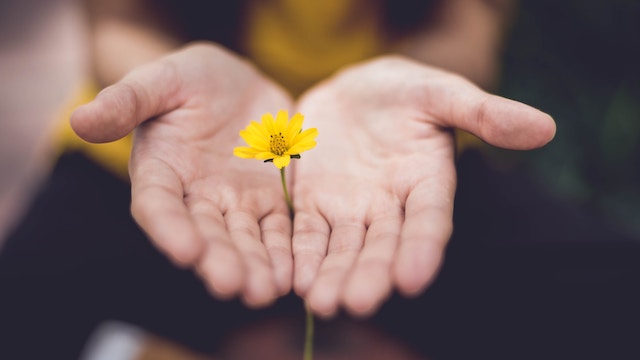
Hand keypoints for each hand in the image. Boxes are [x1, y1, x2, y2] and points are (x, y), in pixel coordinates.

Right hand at [71, 42, 294, 306]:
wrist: (236, 84)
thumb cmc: (189, 79)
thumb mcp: (161, 80)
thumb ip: (126, 101)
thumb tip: (79, 119)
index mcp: (161, 172)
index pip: (159, 206)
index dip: (170, 229)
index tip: (185, 251)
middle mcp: (196, 197)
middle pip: (206, 234)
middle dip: (218, 260)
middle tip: (232, 285)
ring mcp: (235, 202)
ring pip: (244, 239)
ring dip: (254, 266)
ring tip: (265, 291)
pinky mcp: (269, 200)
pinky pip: (278, 229)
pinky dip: (284, 252)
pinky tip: (293, 275)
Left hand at [291, 56, 555, 316]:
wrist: (354, 91)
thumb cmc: (405, 91)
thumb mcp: (441, 93)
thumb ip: (484, 112)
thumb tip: (545, 127)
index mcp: (427, 182)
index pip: (429, 221)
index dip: (422, 248)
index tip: (413, 279)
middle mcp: (390, 206)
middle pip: (382, 245)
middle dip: (370, 274)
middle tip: (357, 303)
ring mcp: (350, 208)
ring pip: (343, 248)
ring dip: (333, 275)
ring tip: (321, 303)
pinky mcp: (314, 203)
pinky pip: (307, 233)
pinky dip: (301, 255)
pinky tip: (294, 279)